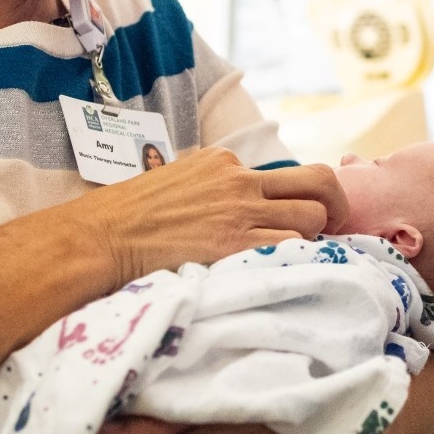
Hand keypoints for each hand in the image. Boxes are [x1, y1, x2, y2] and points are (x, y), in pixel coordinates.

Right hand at [59, 149, 348, 287]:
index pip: (284, 173)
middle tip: (332, 230)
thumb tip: (227, 209)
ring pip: (313, 216)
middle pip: (318, 181)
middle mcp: (239, 179)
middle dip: (334, 206)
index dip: (298, 198)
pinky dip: (296, 259)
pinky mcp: (234, 242)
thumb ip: (209, 190)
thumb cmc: (126, 219)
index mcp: (223, 162)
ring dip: (313, 238)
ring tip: (296, 257)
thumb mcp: (175, 184)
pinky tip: (281, 270)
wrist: (99, 237)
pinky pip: (291, 245)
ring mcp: (240, 210)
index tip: (300, 217)